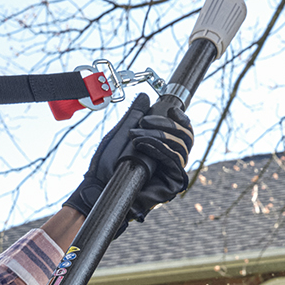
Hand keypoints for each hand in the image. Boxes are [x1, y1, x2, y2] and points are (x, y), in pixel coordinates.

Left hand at [64, 93, 193, 228]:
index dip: (182, 118)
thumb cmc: (106, 165)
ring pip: (180, 147)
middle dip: (165, 124)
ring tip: (135, 136)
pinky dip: (159, 148)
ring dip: (157, 136)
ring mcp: (173, 171)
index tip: (171, 109)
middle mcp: (171, 158)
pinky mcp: (173, 183)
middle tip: (143, 122)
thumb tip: (144, 97)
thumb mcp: (121, 134)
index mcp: (163, 147)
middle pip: (185, 136)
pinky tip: (143, 145)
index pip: (184, 130)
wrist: (98, 187)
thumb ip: (134, 116)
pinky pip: (174, 161)